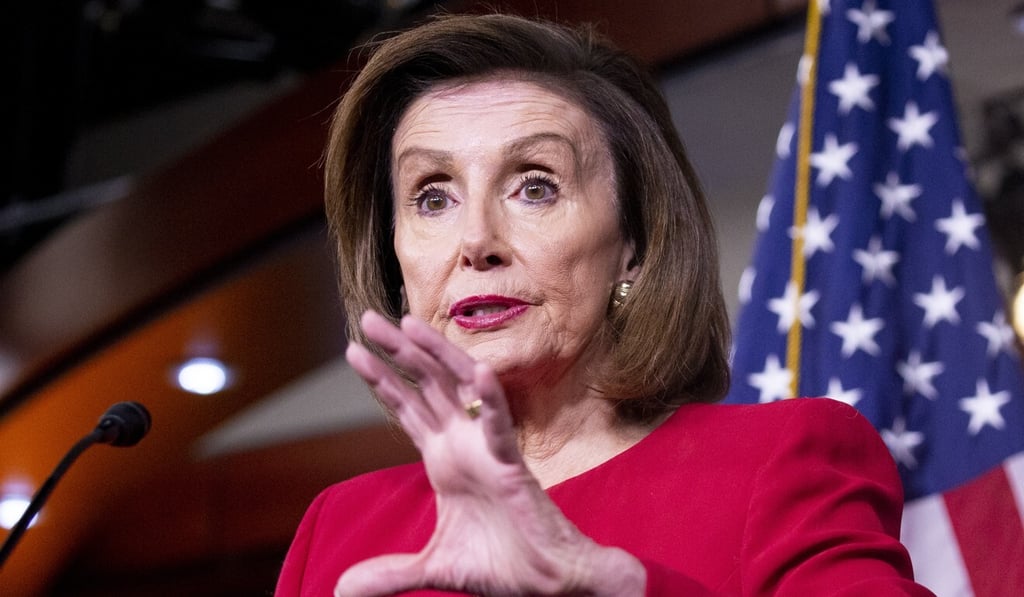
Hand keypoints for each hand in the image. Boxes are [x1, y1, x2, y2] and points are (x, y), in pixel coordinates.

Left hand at [336, 310, 644, 595]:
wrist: (548, 584)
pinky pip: (502, 427)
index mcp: (445, 459)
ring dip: (437, 356)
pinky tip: (480, 372)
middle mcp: (464, 444)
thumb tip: (341, 589)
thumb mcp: (434, 568)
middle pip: (427, 385)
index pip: (408, 407)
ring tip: (409, 324)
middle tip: (367, 317)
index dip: (382, 379)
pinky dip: (491, 400)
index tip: (353, 350)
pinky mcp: (514, 467)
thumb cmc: (502, 564)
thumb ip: (390, 573)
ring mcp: (488, 450)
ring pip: (461, 389)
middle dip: (398, 351)